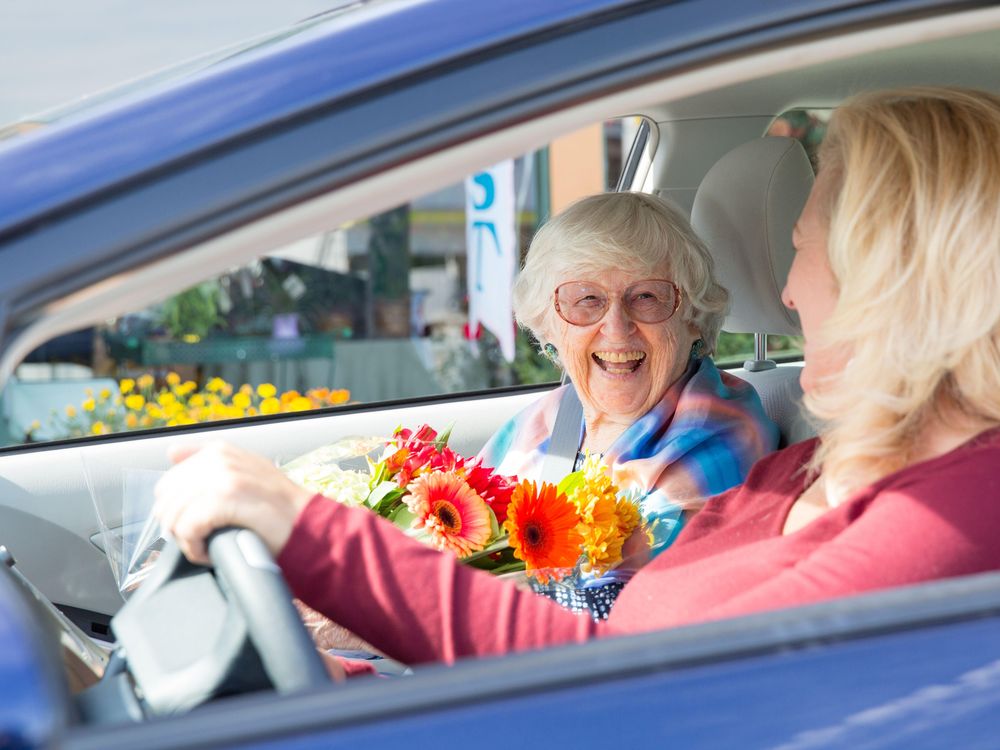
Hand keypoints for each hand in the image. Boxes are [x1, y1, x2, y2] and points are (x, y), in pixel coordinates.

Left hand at [154, 442, 313, 564]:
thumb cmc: (278, 508)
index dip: (178, 510)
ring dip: (186, 539)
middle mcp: (219, 459)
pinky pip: (188, 528)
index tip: (198, 524)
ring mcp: (223, 476)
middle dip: (178, 525)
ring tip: (208, 547)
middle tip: (202, 539)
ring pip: (174, 515)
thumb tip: (172, 452)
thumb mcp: (245, 473)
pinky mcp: (226, 498)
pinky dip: (194, 548)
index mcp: (220, 451)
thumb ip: (208, 460)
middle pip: (167, 500)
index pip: (169, 482)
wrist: (309, 526)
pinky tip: (210, 552)